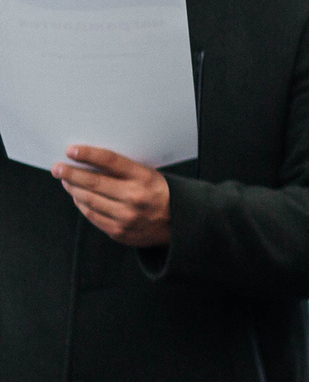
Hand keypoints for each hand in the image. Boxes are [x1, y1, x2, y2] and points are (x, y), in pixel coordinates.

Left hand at [54, 147, 170, 246]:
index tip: (71, 151)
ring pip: (88, 200)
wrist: (177, 224)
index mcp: (144, 178)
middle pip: (94, 182)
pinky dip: (82, 205)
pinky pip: (92, 215)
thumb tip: (88, 161)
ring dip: (73, 189)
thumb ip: (124, 169)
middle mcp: (135, 197)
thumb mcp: (149, 175)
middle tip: (58, 168)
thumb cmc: (158, 194)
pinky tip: (78, 198)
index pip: (111, 161)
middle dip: (71, 173)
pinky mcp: (118, 231)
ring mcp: (126, 216)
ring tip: (66, 181)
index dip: (88, 154)